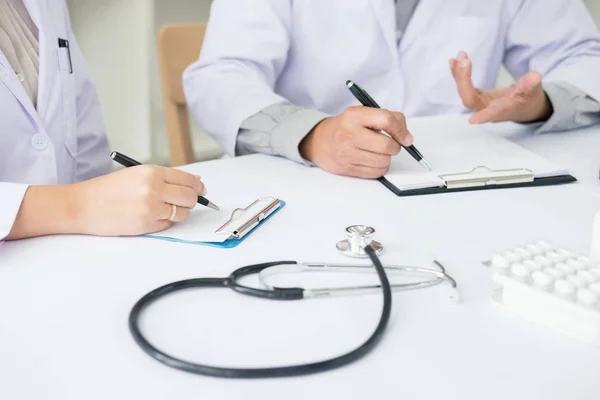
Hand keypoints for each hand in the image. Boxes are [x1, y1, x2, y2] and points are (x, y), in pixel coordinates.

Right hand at [71, 165, 205, 235]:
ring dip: (178, 213)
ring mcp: (150, 208)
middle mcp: (153, 189)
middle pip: (190, 197)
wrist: (82, 206)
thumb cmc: (107, 189)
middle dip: (192, 200)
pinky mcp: (146, 226)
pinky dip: (164, 223)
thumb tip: (195, 181)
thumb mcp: (136, 174)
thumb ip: (165, 177)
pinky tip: (151, 217)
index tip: (201, 189)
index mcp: (151, 172)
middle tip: (185, 201)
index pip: (187, 179)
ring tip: (163, 209)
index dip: (198, 186)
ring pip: (182, 213)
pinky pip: (168, 226)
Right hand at [299, 106, 412, 177]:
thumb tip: (407, 138)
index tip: (405, 137)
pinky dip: (380, 167)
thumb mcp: (363, 114)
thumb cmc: (347, 127)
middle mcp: (349, 134)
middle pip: (387, 145)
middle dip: (395, 147)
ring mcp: (347, 153)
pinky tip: (372, 160)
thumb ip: (388, 118)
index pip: (387, 120)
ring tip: (378, 152)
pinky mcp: (348, 169)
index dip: (401, 130)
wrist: (320, 142)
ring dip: (387, 158)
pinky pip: (376, 173)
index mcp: (354, 116)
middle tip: (390, 145)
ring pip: (384, 161)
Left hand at [449, 51, 552, 123]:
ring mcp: (479, 102)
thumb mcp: (534, 92)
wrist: (522, 105)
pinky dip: (458, 73)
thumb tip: (535, 76)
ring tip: (459, 56)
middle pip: (469, 98)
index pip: (491, 114)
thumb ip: (531, 85)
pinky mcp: (475, 95)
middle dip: (464, 80)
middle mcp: (486, 108)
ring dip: (459, 73)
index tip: (473, 121)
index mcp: (501, 111)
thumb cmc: (529, 100)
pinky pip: (463, 85)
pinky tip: (453, 60)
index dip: (483, 116)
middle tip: (465, 60)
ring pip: (464, 91)